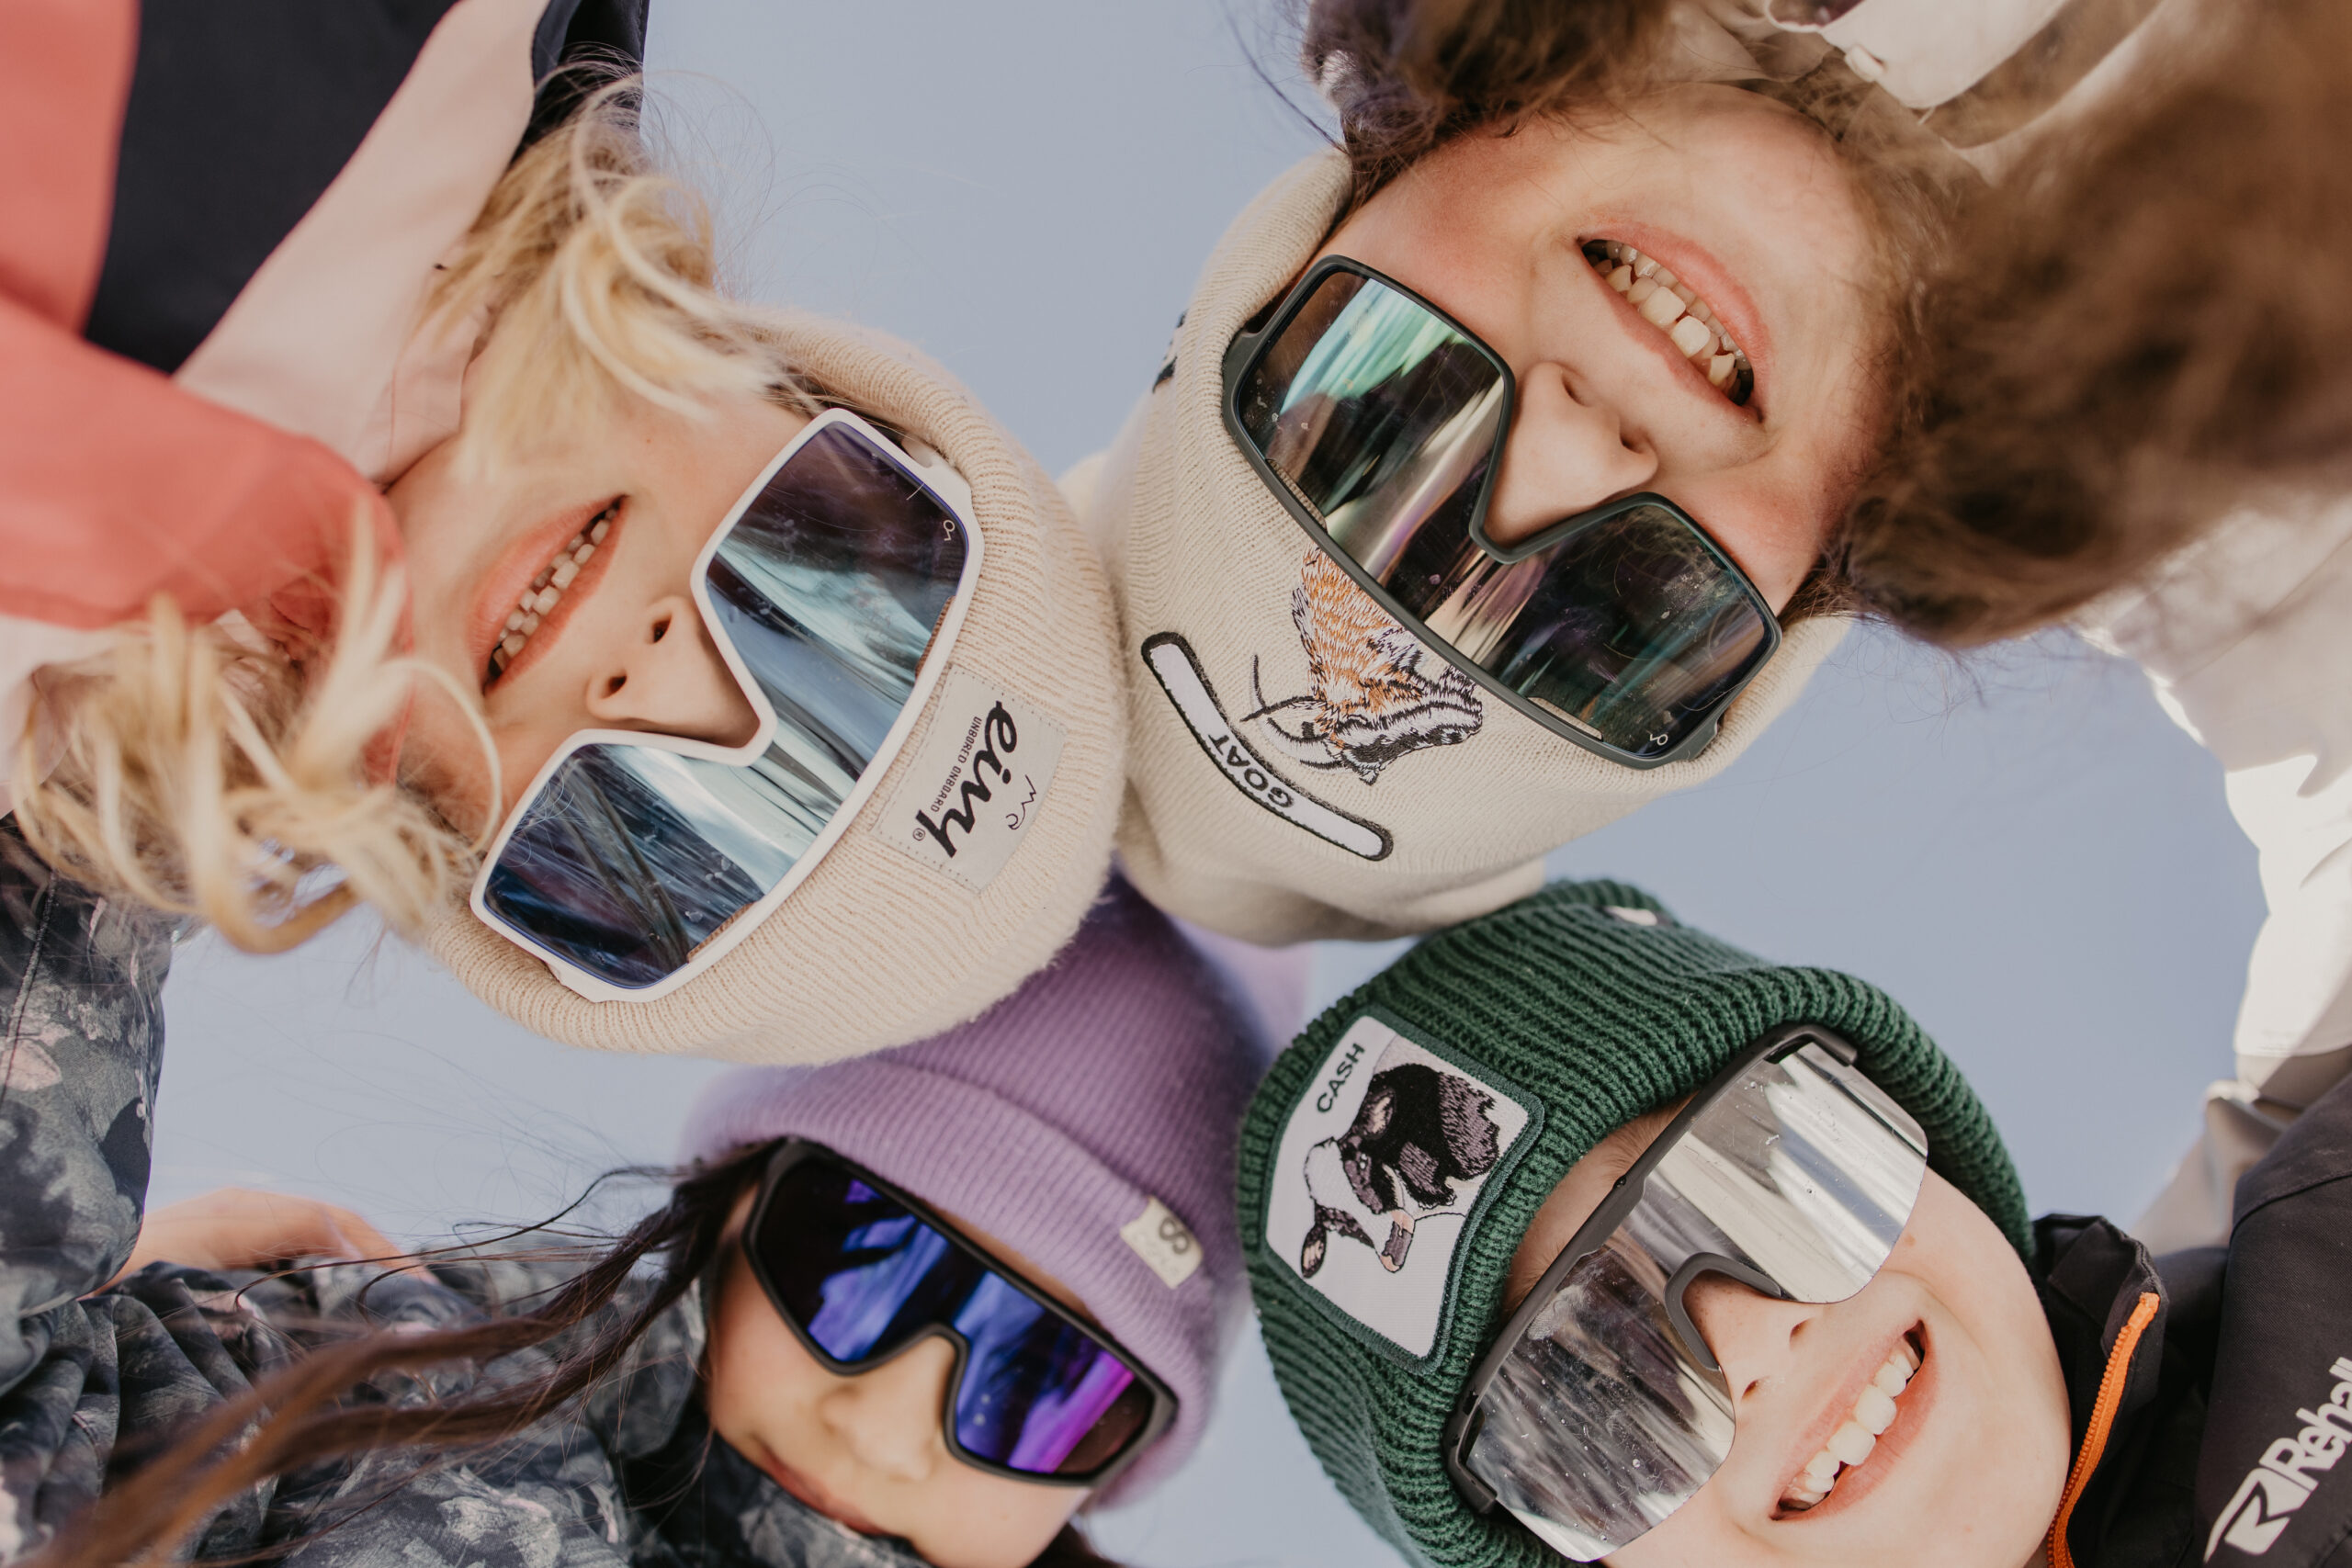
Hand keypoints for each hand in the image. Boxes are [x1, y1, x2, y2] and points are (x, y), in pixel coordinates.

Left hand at [106, 1187, 407, 1286]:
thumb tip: (351, 1244)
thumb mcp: (214, 1236)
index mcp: (254, 1208)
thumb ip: (283, 1230)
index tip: (420, 1283)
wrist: (79, 1282)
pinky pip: (294, 1283)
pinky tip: (341, 1320)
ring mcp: (242, 1253)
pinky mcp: (229, 1285)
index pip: (338, 1221)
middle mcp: (253, 1224)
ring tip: (395, 1312)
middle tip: (423, 1302)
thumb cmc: (135, 1263)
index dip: (383, 1250)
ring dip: (360, 1281)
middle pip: (336, 1238)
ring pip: (320, 1261)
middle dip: (383, 1263)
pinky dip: (327, 1297)